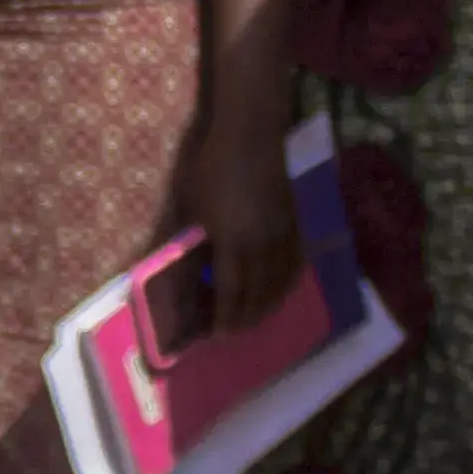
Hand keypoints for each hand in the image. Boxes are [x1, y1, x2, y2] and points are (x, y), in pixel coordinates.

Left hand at [179, 124, 304, 332]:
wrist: (250, 138)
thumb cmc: (210, 170)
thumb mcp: (189, 209)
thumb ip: (186, 245)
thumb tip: (176, 275)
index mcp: (233, 244)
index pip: (230, 292)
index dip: (224, 316)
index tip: (218, 334)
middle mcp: (262, 246)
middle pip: (257, 293)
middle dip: (245, 316)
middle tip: (234, 331)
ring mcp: (283, 235)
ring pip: (279, 282)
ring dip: (268, 304)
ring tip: (255, 318)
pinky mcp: (295, 223)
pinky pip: (296, 263)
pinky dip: (288, 282)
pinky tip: (281, 288)